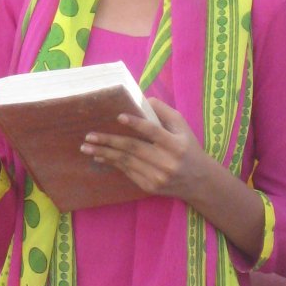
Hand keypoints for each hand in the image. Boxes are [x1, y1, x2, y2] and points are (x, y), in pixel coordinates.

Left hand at [80, 99, 207, 199]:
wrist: (199, 181)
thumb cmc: (188, 148)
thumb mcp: (182, 127)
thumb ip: (163, 112)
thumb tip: (142, 99)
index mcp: (175, 144)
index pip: (153, 132)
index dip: (136, 124)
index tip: (119, 116)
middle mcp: (166, 162)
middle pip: (133, 148)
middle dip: (109, 141)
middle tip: (89, 136)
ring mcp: (157, 176)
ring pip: (126, 161)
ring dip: (104, 153)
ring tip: (86, 147)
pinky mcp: (149, 186)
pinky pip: (127, 172)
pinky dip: (112, 163)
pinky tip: (100, 156)